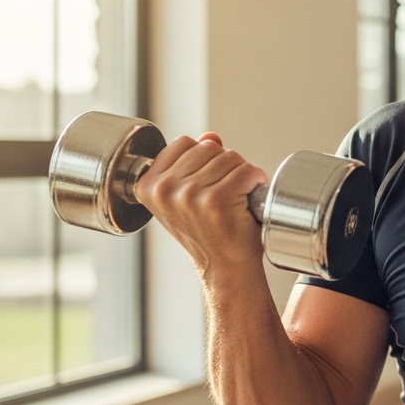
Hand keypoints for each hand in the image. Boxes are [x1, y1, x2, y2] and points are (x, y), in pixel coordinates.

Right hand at [134, 132, 269, 279]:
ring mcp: (190, 195)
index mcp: (148, 185)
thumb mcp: (186, 195)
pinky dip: (255, 181)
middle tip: (224, 195)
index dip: (203, 159)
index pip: (184, 142)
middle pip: (209, 147)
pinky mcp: (217, 201)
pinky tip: (248, 200)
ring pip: (230, 157)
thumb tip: (209, 137)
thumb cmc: (208, 231)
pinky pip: (247, 171)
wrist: (224, 267)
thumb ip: (193, 161)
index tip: (205, 184)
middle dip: (224, 165)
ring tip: (234, 200)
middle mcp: (165, 189)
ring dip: (240, 174)